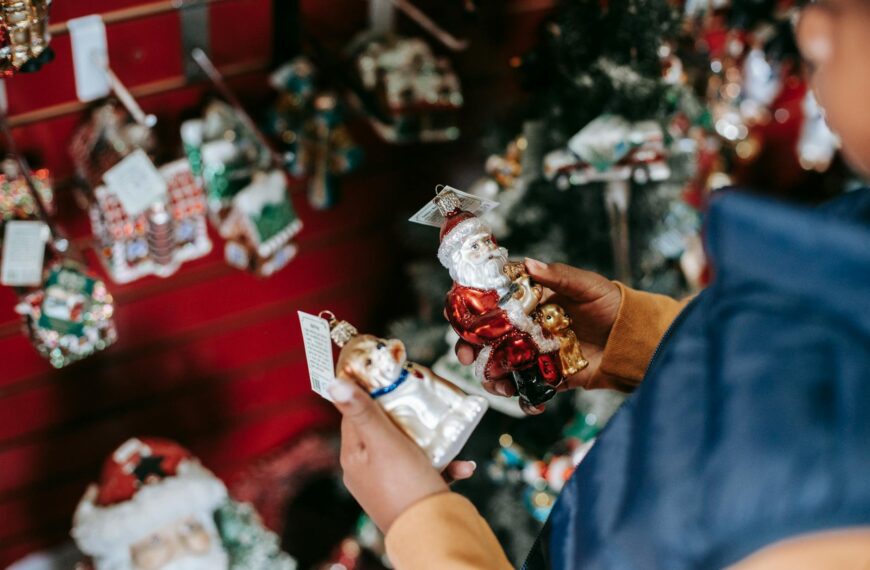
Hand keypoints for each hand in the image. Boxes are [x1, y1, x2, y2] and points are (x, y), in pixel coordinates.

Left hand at [328, 379, 476, 532]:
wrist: (431, 534)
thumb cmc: (405, 487)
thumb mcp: (384, 442)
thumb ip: (363, 412)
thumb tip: (334, 383)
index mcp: (354, 455)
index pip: (355, 413)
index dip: (371, 392)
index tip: (390, 376)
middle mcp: (367, 470)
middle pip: (384, 429)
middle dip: (408, 415)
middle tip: (425, 401)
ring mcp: (388, 484)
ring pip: (409, 449)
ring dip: (432, 441)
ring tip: (448, 435)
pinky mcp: (411, 495)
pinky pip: (427, 471)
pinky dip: (445, 465)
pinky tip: (463, 466)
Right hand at [454, 259, 623, 397]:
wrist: (635, 340)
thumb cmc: (611, 304)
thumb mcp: (587, 285)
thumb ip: (558, 276)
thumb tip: (530, 264)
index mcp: (530, 302)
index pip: (492, 302)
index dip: (470, 309)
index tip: (456, 314)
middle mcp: (527, 327)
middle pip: (488, 337)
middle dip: (471, 348)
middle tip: (466, 356)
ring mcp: (536, 353)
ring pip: (503, 366)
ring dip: (492, 377)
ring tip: (497, 385)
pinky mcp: (550, 377)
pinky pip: (530, 389)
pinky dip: (525, 400)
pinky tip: (530, 404)